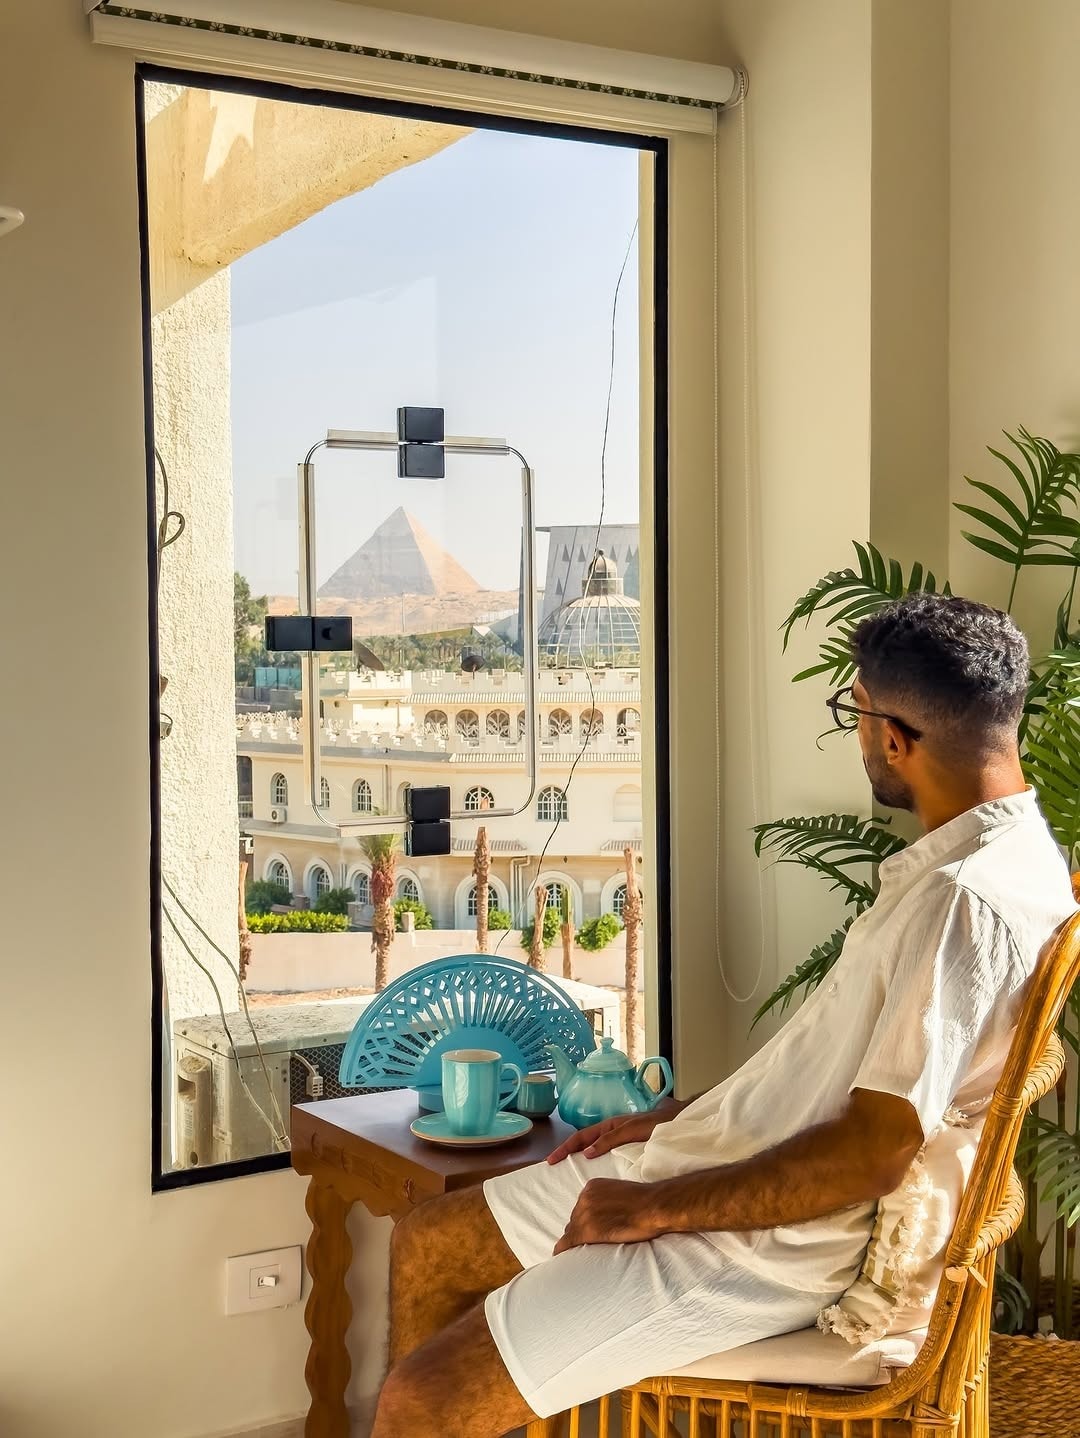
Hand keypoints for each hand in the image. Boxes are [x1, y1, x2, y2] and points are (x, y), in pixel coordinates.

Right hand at [546, 1108, 675, 1164]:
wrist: (678, 1122)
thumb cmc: (656, 1124)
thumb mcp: (632, 1130)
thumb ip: (610, 1139)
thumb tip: (586, 1153)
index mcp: (609, 1125)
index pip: (580, 1136)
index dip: (565, 1148)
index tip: (551, 1160)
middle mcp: (610, 1131)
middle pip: (583, 1141)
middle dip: (566, 1151)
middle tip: (552, 1165)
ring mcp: (617, 1139)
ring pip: (592, 1147)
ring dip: (577, 1155)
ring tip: (567, 1170)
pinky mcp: (626, 1148)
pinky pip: (604, 1153)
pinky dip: (593, 1159)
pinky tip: (592, 1171)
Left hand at [554, 1177, 658, 1252]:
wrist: (653, 1207)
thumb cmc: (645, 1203)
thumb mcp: (620, 1194)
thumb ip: (608, 1202)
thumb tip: (605, 1217)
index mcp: (591, 1187)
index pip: (581, 1208)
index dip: (587, 1221)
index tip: (595, 1229)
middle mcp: (583, 1198)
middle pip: (575, 1220)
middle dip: (582, 1231)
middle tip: (593, 1243)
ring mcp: (584, 1214)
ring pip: (572, 1232)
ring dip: (578, 1242)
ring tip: (584, 1253)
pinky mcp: (587, 1230)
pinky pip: (567, 1243)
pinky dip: (564, 1250)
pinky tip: (562, 1258)